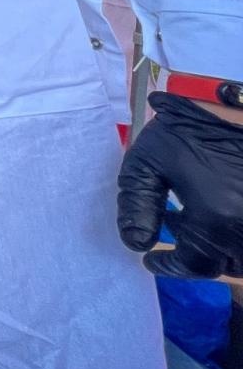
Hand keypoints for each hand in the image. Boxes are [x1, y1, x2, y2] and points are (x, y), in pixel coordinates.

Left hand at [118, 92, 242, 277]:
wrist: (234, 102)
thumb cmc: (188, 128)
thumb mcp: (148, 162)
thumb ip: (137, 204)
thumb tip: (136, 243)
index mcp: (215, 220)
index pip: (194, 265)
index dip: (169, 266)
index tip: (151, 260)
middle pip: (226, 265)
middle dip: (199, 257)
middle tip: (176, 237)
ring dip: (222, 248)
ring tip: (197, 225)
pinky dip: (237, 233)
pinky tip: (219, 212)